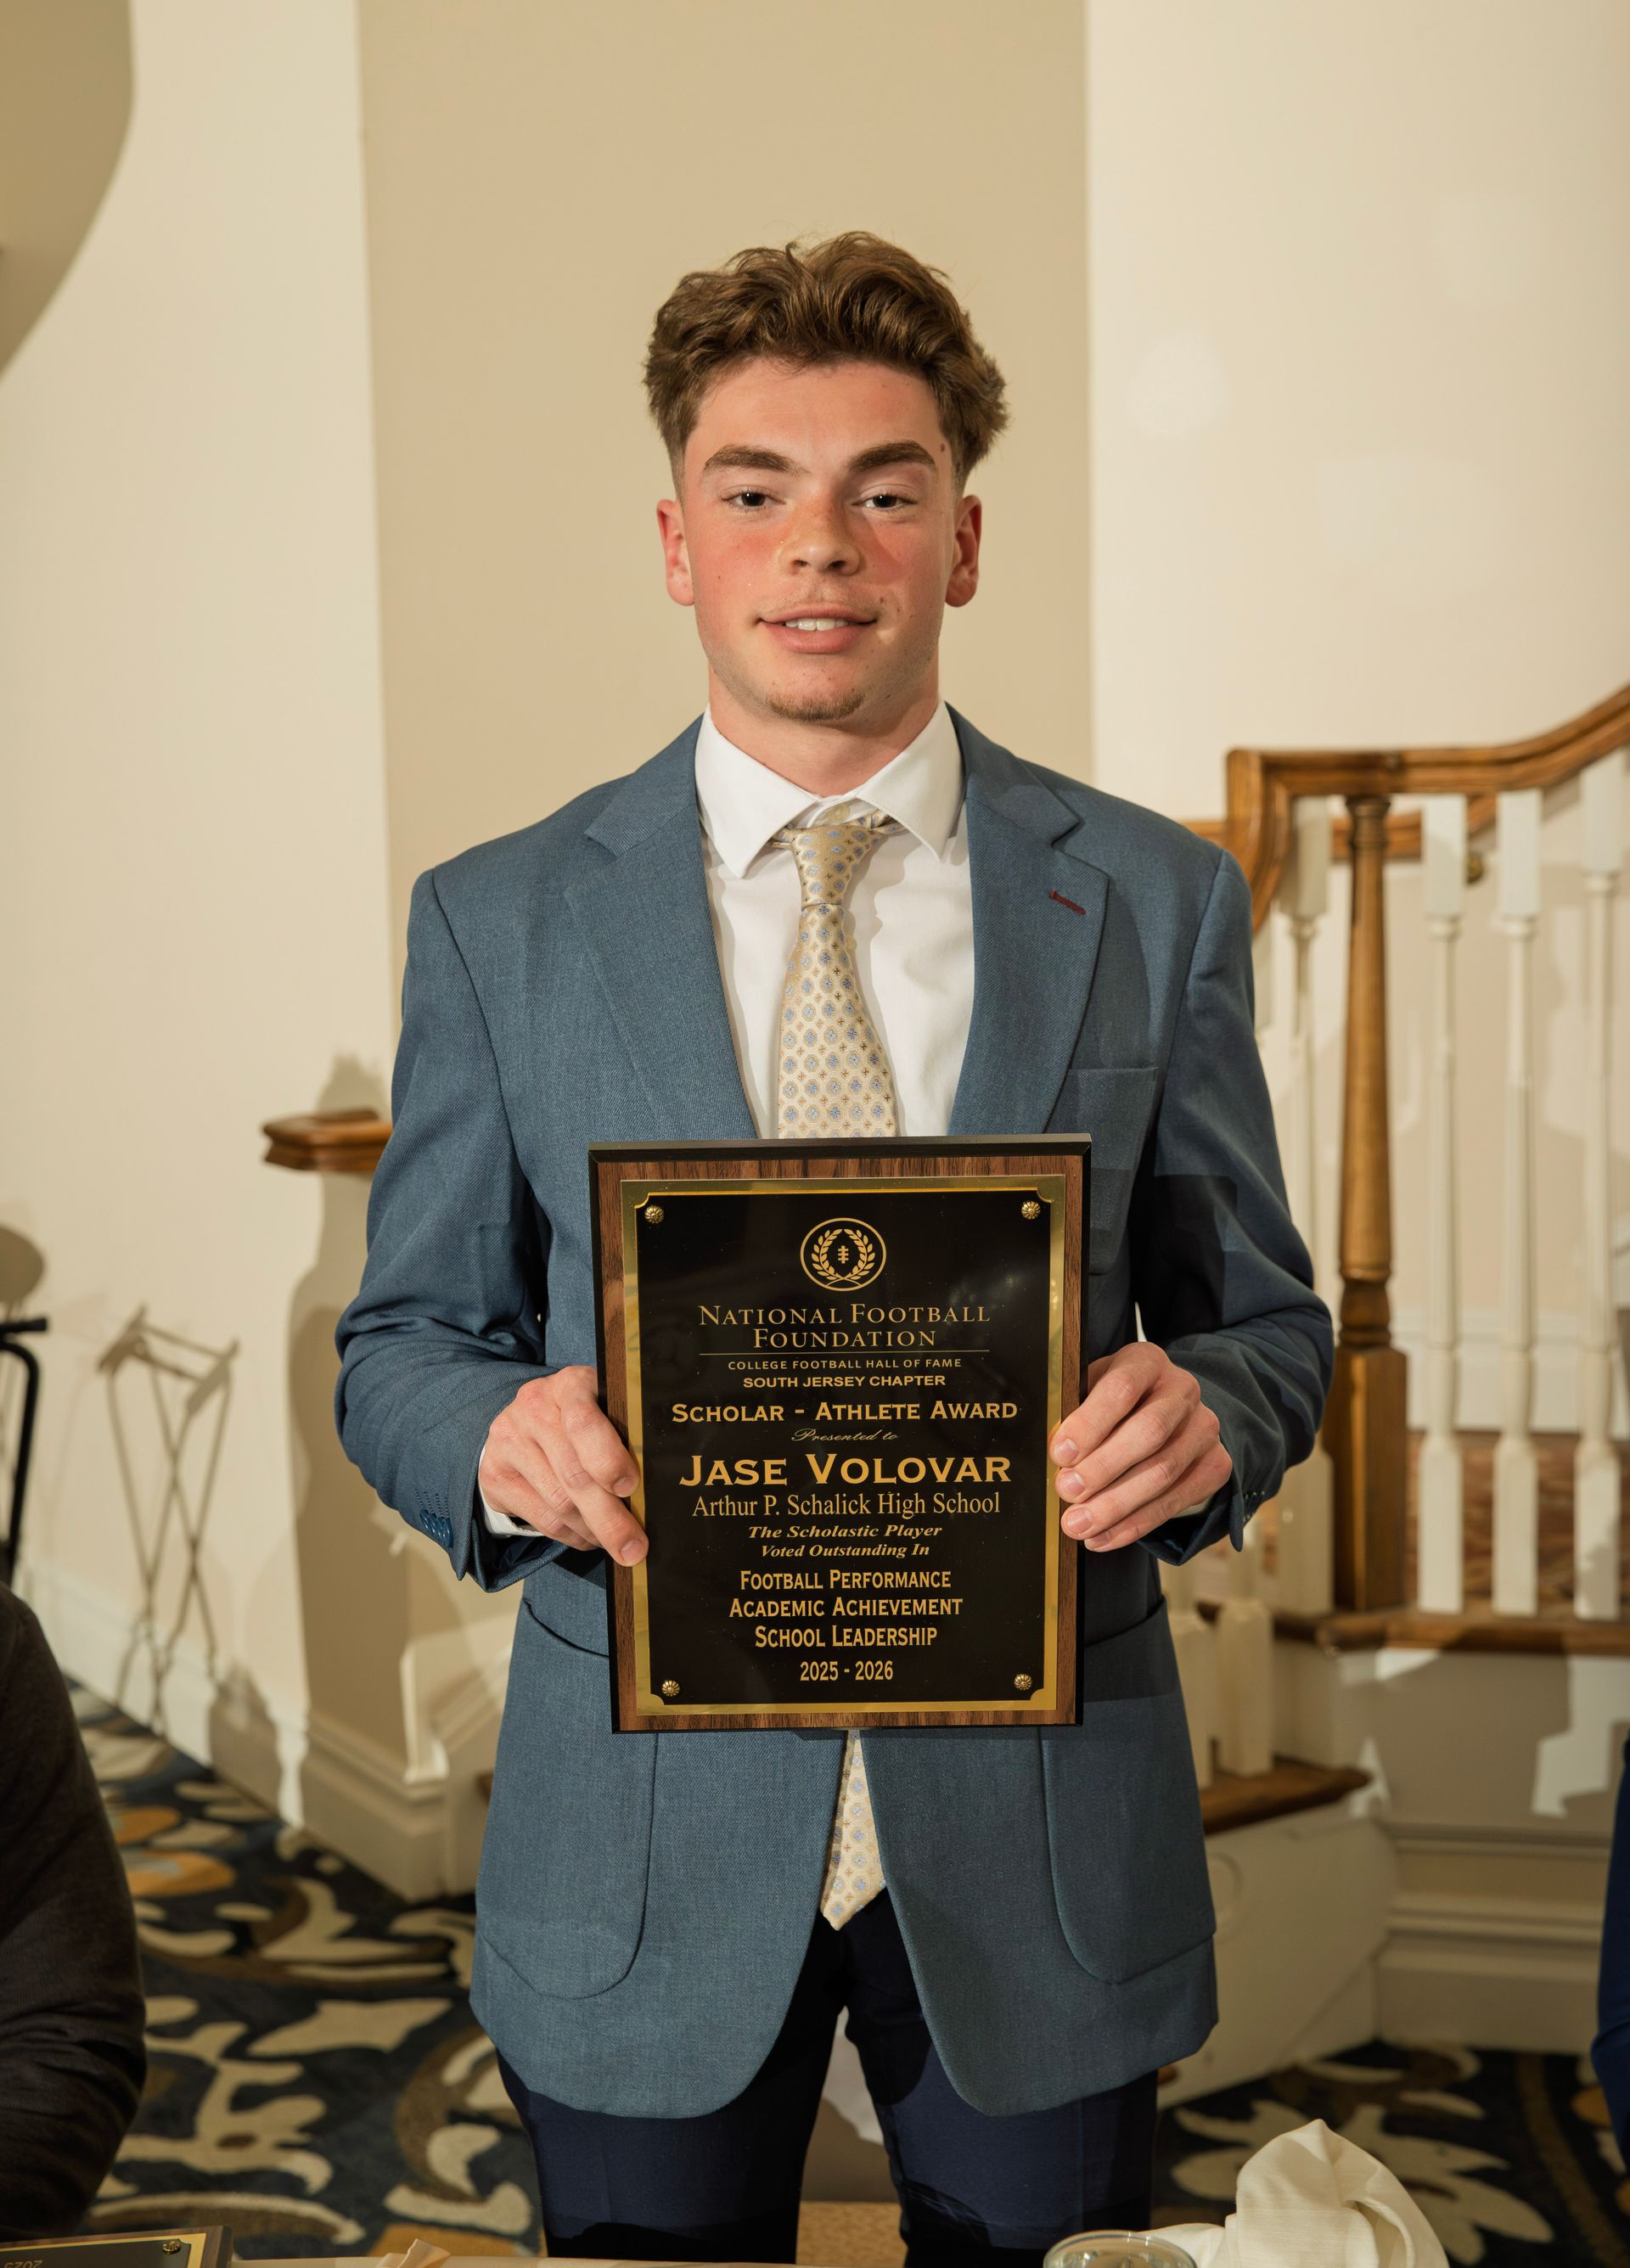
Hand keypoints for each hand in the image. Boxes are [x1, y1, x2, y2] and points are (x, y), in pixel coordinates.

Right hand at [479, 1366, 646, 1562]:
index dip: (608, 1459)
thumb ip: (625, 1434)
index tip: (630, 1487)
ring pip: (560, 1503)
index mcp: (570, 1384)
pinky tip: (589, 1538)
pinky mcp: (494, 1474)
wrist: (523, 1424)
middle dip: (610, 1517)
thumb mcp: (605, 1411)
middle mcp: (533, 1407)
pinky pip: (543, 1519)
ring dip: (593, 1531)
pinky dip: (572, 1536)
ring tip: (615, 1542)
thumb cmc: (583, 1422)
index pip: (584, 1422)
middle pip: (574, 1474)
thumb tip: (661, 1486)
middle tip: (635, 1548)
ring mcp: (509, 1440)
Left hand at [1049, 1343, 1230, 1551]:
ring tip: (1077, 1524)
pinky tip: (1102, 1537)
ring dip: (1115, 1505)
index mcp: (1147, 1362)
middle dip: (1103, 1467)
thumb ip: (1074, 1410)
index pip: (1122, 1387)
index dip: (1090, 1423)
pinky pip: (1175, 1502)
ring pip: (1162, 1472)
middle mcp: (1183, 1391)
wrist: (1171, 1413)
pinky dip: (1134, 1525)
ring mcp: (1204, 1429)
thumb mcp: (1093, 1389)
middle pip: (1148, 1432)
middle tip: (1067, 1492)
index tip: (1060, 1454)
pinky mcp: (1215, 1465)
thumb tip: (1052, 1451)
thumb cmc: (1116, 1403)